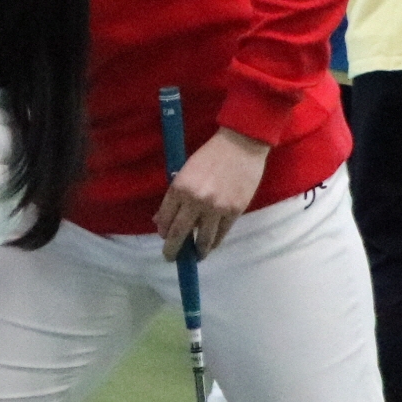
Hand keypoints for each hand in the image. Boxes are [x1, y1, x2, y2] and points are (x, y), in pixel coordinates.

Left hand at [156, 127, 269, 260]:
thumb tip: (160, 220)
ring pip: (202, 240)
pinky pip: (221, 234)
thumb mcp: (185, 171)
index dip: (163, 232)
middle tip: (170, 257)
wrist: (241, 144)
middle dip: (172, 250)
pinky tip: (211, 245)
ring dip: (197, 252)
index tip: (163, 238)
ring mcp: (216, 208)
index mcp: (179, 188)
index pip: (165, 219)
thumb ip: (174, 196)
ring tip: (195, 257)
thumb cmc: (210, 155)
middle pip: (179, 234)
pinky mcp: (234, 211)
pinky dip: (214, 242)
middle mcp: (195, 200)